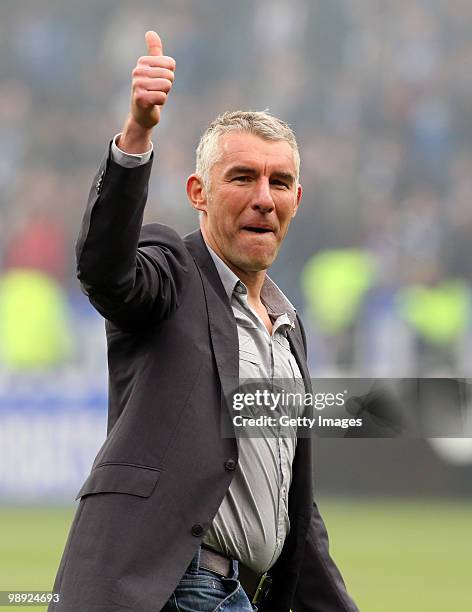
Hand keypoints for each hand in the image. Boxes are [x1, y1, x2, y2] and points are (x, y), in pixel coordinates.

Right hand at [119, 31, 175, 151]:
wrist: (141, 115)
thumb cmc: (150, 91)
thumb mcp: (154, 69)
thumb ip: (154, 51)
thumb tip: (150, 32)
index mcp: (142, 62)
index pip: (171, 64)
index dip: (169, 75)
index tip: (158, 81)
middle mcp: (137, 71)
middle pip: (169, 75)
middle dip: (167, 86)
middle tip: (157, 91)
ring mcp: (137, 85)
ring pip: (166, 86)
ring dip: (164, 94)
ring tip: (154, 97)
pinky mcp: (140, 98)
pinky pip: (162, 97)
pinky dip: (161, 103)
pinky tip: (153, 104)